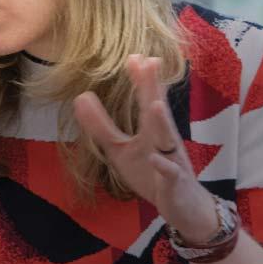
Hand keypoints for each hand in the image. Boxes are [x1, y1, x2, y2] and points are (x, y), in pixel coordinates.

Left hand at [72, 54, 219, 240]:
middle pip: (158, 112)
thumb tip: (80, 97)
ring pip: (168, 140)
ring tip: (155, 103)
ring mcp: (173, 161)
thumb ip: (101, 126)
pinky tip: (157, 159)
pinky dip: (165, 168)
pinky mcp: (175, 184)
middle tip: (149, 62)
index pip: (146, 101)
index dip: (141, 80)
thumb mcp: (121, 150)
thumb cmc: (152, 173)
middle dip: (153, 89)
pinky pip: (170, 175)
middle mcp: (165, 141)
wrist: (182, 208)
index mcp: (152, 131)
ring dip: (162, 122)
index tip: (134, 55)